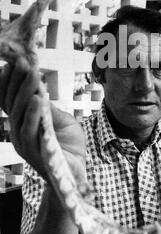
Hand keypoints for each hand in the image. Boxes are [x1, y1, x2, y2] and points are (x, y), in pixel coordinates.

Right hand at [0, 58, 84, 183]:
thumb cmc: (68, 146)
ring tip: (32, 73)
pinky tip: (37, 98)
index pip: (9, 99)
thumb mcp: (60, 120)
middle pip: (12, 103)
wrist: (76, 172)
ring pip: (19, 114)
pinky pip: (30, 130)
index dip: (9, 81)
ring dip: (25, 92)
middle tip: (23, 61)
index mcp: (22, 123)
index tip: (13, 61)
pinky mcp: (34, 153)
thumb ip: (48, 107)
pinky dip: (33, 113)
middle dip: (17, 81)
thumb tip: (38, 90)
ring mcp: (24, 143)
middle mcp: (18, 132)